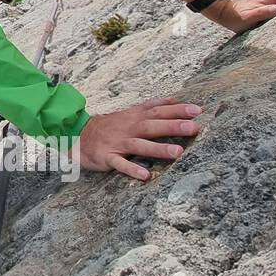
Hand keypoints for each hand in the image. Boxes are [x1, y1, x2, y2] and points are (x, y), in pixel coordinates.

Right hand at [75, 96, 201, 181]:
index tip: (197, 110)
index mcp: (134, 117)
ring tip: (177, 152)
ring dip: (157, 148)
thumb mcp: (130, 112)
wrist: (78, 134)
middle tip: (194, 127)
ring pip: (139, 145)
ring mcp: (118, 143)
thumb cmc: (110, 125)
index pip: (157, 110)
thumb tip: (175, 99)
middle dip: (172, 126)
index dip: (177, 110)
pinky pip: (120, 164)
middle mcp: (128, 128)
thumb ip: (151, 106)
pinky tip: (145, 175)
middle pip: (151, 126)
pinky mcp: (107, 157)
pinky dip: (132, 169)